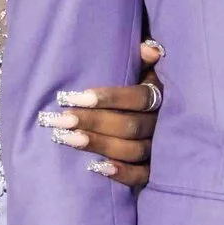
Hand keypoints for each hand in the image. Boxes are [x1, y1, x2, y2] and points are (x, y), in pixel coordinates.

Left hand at [40, 38, 165, 189]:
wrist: (148, 115)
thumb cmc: (135, 83)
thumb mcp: (141, 68)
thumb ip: (141, 58)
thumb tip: (150, 49)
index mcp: (160, 94)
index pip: (140, 98)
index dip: (110, 98)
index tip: (77, 97)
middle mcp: (163, 122)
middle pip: (130, 126)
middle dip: (93, 122)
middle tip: (61, 119)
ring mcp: (160, 148)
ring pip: (133, 150)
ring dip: (99, 144)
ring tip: (67, 139)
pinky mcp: (155, 169)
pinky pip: (142, 175)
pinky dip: (122, 173)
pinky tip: (95, 167)